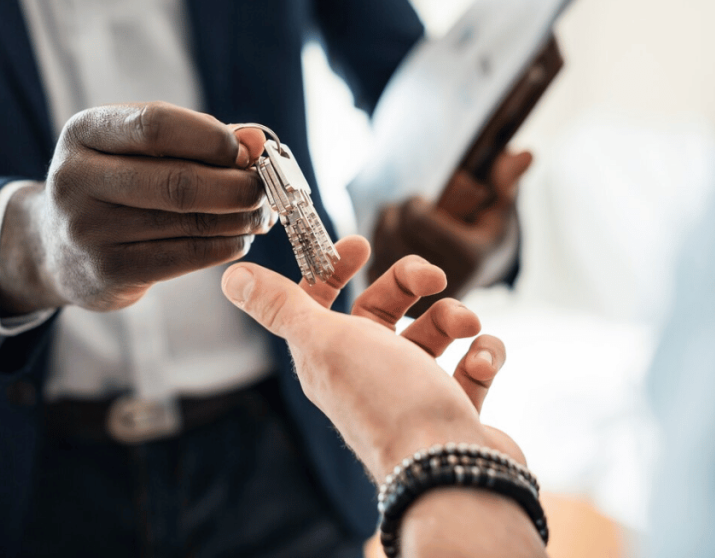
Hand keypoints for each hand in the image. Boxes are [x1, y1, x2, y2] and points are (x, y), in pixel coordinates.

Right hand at [0, 102, 272, 314]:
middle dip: (235, 186)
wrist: (57, 248)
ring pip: (187, 222)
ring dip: (238, 219)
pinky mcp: (107, 272)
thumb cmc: (118, 184)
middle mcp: (76, 179)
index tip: (247, 151)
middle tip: (264, 189)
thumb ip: (198, 138)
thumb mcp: (140, 148)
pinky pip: (184, 257)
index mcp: (84, 132)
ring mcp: (88, 230)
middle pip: (177, 181)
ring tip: (259, 214)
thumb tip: (255, 141)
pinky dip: (223, 246)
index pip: (156, 125)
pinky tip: (239, 238)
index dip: (212, 138)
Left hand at [221, 235, 523, 480]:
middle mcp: (367, 374)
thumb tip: (231, 276)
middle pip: (382, 310)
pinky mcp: (453, 409)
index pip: (321, 302)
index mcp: (328, 357)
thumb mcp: (324, 341)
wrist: (449, 470)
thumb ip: (281, 306)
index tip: (361, 245)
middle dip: (409, 283)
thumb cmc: (386, 400)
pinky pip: (471, 366)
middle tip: (434, 277)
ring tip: (466, 326)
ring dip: (453, 317)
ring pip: (432, 334)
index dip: (335, 269)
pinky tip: (481, 361)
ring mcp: (413, 393)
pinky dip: (482, 355)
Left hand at [369, 150, 531, 315]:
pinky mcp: (403, 307)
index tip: (419, 199)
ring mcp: (422, 298)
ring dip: (382, 228)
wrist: (479, 274)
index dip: (413, 203)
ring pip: (380, 250)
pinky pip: (373, 268)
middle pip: (395, 233)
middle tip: (404, 208)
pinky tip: (387, 241)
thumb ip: (506, 181)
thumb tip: (525, 154)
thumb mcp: (501, 207)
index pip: (418, 219)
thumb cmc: (488, 232)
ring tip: (396, 220)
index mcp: (470, 256)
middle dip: (395, 213)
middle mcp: (446, 282)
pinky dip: (376, 250)